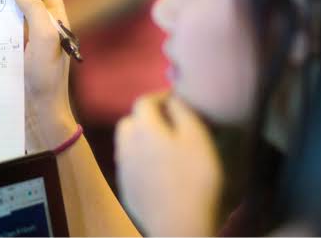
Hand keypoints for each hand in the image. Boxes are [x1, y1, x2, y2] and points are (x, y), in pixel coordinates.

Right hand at [12, 0, 77, 151]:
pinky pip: (4, 37)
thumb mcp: (45, 38)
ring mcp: (29, 46)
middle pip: (29, 2)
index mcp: (56, 24)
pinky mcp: (15, 60)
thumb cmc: (47, 78)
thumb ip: (35, 10)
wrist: (40, 115)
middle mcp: (43, 32)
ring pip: (14, 19)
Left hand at [116, 93, 222, 235]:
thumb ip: (183, 113)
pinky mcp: (126, 190)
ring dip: (139, 138)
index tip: (175, 99)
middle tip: (166, 121)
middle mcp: (126, 146)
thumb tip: (172, 100)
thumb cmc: (195, 178)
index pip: (143, 101)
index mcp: (144, 129)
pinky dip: (139, 159)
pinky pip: (128, 166)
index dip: (159, 96)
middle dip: (144, 116)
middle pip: (129, 122)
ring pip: (125, 144)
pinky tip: (155, 169)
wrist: (179, 225)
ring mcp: (123, 170)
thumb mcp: (197, 138)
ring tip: (160, 144)